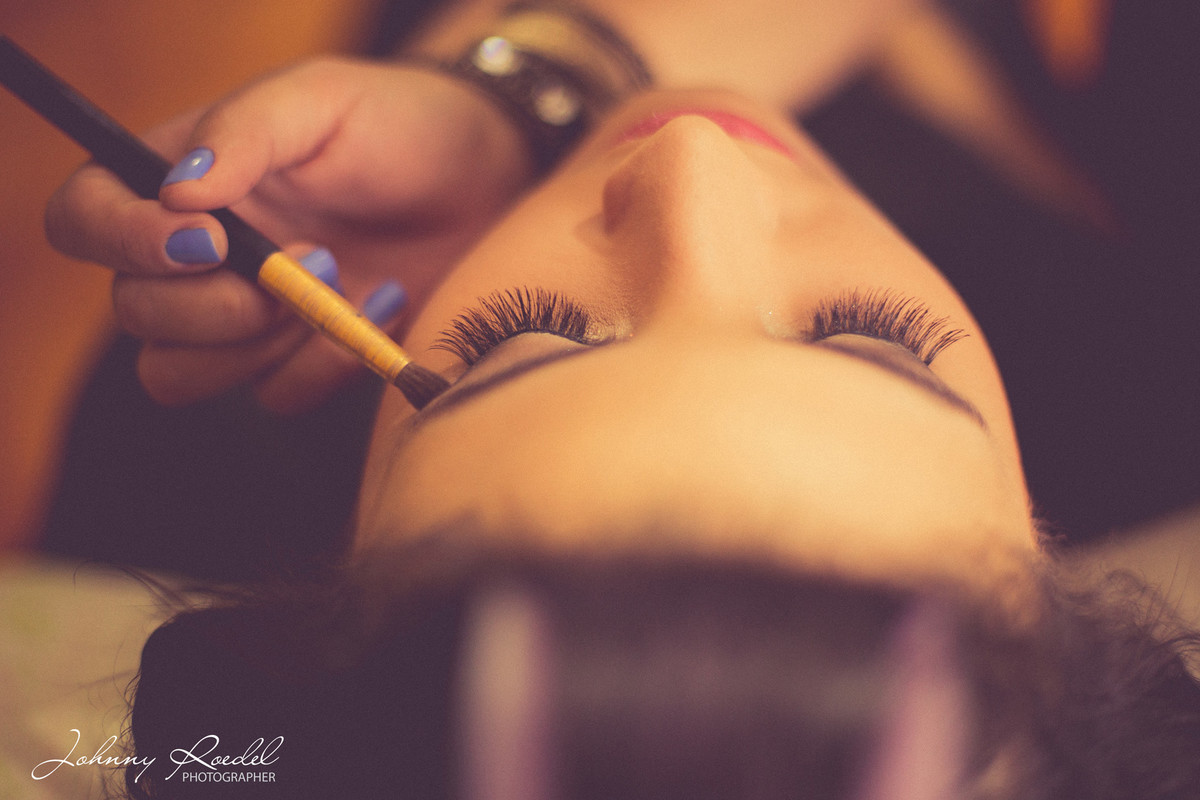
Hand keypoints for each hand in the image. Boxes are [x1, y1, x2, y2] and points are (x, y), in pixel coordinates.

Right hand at [45, 57, 531, 412]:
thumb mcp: (322, 102)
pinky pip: (273, 397)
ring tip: (342, 280)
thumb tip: (175, 193)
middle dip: (215, 304)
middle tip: (308, 260)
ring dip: (260, 343)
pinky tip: (382, 307)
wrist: (491, 182)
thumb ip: (245, 133)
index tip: (207, 240)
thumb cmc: (400, 125)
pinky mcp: (301, 360)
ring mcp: (247, 316)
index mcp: (182, 183)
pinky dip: (323, 365)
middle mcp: (200, 256)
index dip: (121, 240)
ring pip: (181, 375)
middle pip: (136, 313)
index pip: (86, 220)